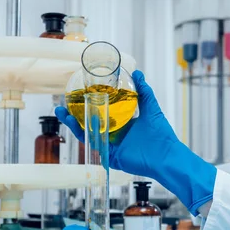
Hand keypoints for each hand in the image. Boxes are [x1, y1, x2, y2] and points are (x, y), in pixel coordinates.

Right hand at [56, 71, 216, 214]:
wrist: (167, 155)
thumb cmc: (162, 135)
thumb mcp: (150, 108)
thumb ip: (144, 91)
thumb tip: (138, 73)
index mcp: (123, 124)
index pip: (103, 113)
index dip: (90, 104)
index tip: (79, 93)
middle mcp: (115, 134)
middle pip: (91, 123)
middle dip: (75, 113)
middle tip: (64, 102)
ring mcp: (111, 145)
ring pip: (88, 133)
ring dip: (73, 123)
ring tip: (62, 111)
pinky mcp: (109, 155)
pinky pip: (94, 144)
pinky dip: (83, 133)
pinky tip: (74, 123)